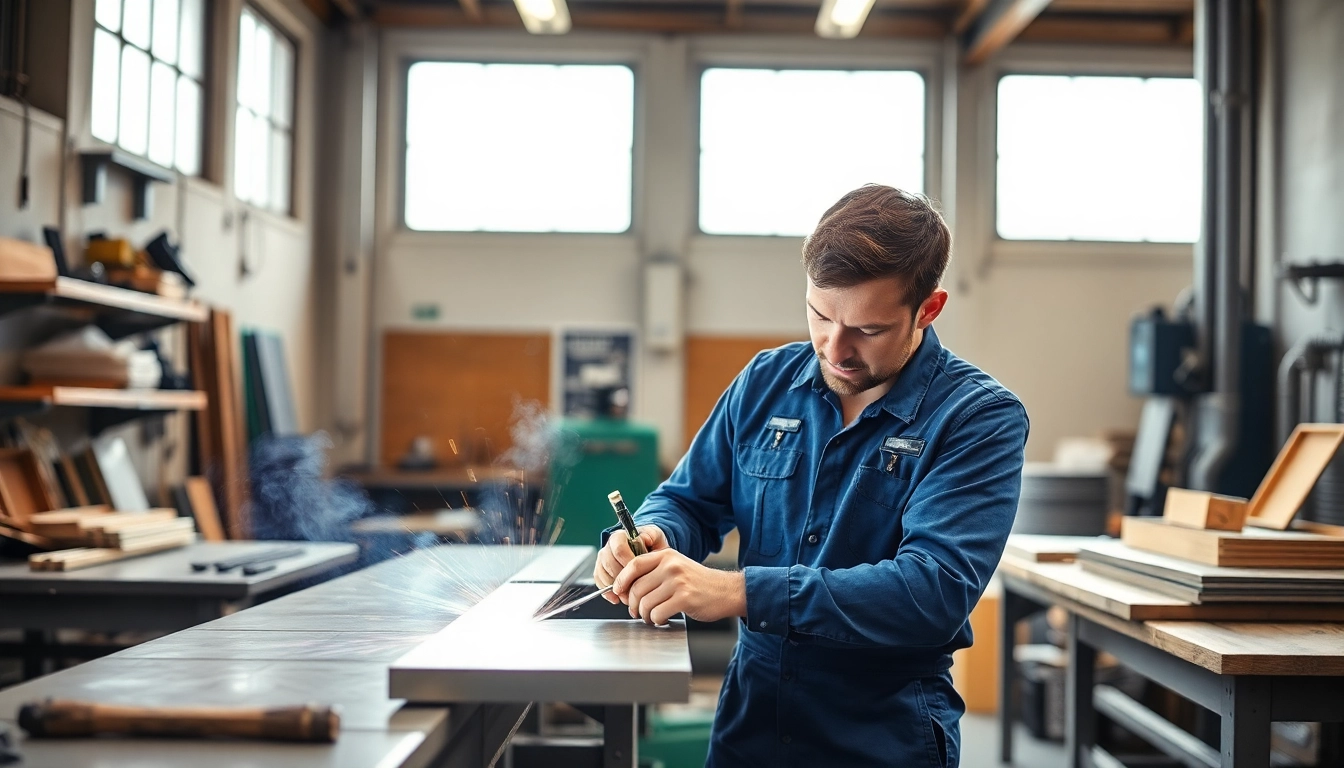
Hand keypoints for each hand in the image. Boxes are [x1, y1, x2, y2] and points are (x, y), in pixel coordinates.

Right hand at [594, 525, 668, 602]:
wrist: (646, 551)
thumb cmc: (650, 544)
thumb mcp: (655, 537)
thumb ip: (652, 536)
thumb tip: (645, 540)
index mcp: (620, 537)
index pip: (619, 549)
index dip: (628, 562)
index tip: (639, 572)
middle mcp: (608, 547)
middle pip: (609, 564)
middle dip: (622, 579)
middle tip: (635, 588)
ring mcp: (602, 560)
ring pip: (603, 574)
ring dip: (615, 587)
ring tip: (629, 595)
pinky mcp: (600, 571)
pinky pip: (599, 583)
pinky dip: (608, 593)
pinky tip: (617, 598)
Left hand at [612, 548, 745, 625]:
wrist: (725, 591)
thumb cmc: (697, 582)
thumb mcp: (675, 567)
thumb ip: (653, 571)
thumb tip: (626, 587)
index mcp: (666, 555)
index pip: (633, 565)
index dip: (621, 580)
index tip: (618, 591)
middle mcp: (671, 566)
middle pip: (637, 588)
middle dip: (633, 605)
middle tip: (637, 612)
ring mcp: (678, 582)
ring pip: (646, 603)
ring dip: (644, 615)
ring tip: (651, 617)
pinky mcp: (685, 599)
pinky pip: (658, 613)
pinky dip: (656, 620)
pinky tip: (662, 619)